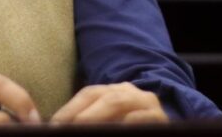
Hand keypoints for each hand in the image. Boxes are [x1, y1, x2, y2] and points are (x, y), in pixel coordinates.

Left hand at [51, 83, 167, 124]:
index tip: (53, 125)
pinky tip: (115, 131)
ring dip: (98, 117)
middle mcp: (132, 93)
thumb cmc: (129, 127)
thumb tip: (61, 128)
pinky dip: (126, 124)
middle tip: (66, 130)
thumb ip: (91, 121)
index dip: (69, 109)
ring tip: (83, 130)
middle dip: (82, 115)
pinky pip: (141, 117)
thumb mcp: (110, 121)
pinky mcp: (161, 118)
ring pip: (119, 103)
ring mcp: (148, 104)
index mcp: (116, 91)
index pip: (89, 94)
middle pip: (104, 96)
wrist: (167, 131)